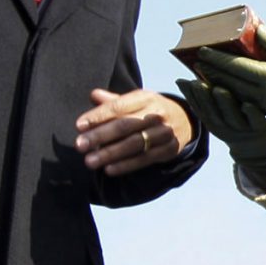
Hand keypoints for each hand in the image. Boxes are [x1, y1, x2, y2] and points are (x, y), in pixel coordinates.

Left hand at [77, 87, 195, 176]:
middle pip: (125, 126)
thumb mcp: (137, 100)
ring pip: (134, 144)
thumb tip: (93, 95)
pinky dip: (126, 165)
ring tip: (89, 161)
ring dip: (110, 154)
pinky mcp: (169, 150)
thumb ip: (114, 101)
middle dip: (100, 136)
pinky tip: (109, 170)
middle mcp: (157, 114)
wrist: (186, 120)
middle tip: (79, 145)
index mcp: (146, 98)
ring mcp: (165, 133)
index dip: (98, 116)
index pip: (118, 107)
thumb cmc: (151, 110)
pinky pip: (145, 159)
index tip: (79, 126)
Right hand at [176, 79, 265, 180]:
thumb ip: (203, 100)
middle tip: (197, 83)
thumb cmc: (233, 124)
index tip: (183, 81)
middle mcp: (225, 126)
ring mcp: (243, 128)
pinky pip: (255, 121)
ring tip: (219, 89)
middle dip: (204, 97)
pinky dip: (251, 113)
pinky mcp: (260, 128)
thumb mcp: (215, 115)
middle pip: (213, 112)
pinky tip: (247, 104)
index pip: (199, 108)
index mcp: (212, 122)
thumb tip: (180, 80)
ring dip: (225, 103)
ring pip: (232, 116)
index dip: (190, 96)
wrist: (256, 149)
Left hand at [191, 27, 265, 123]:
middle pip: (236, 85)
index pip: (242, 69)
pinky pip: (253, 104)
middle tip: (196, 61)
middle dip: (214, 73)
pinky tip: (229, 87)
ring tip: (206, 74)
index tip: (202, 52)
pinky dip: (238, 94)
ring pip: (241, 97)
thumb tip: (257, 31)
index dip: (220, 60)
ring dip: (222, 86)